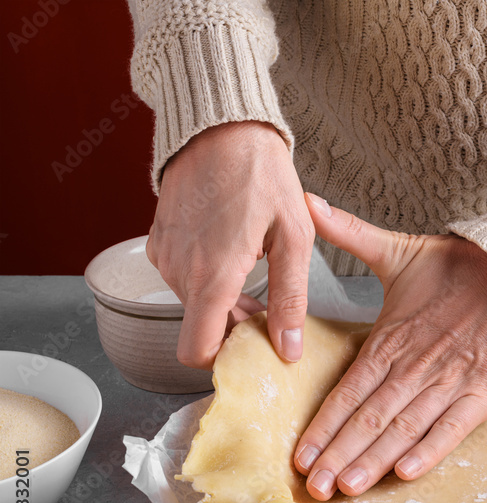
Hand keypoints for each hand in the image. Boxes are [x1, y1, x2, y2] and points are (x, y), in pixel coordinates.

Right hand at [147, 121, 313, 367]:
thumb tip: (288, 349)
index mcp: (212, 277)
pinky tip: (233, 254)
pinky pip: (181, 275)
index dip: (222, 358)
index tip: (251, 348)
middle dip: (233, 325)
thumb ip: (291, 299)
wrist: (221, 126)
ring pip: (192, 302)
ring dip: (221, 300)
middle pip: (200, 326)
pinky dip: (205, 277)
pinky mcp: (159, 238)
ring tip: (256, 274)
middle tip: (269, 307)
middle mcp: (179, 271)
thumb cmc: (262, 175)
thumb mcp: (294, 239)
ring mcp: (164, 254)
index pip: (196, 351)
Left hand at [294, 193, 486, 498]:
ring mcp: (450, 382)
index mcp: (391, 338)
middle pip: (369, 417)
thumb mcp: (399, 250)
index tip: (299, 455)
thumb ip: (349, 233)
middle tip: (312, 489)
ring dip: (374, 460)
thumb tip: (307, 201)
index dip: (322, 424)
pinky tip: (406, 474)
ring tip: (346, 488)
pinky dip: (431, 451)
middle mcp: (415, 365)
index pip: (348, 389)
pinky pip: (453, 428)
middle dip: (338, 454)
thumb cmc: (460, 267)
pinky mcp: (485, 393)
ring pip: (404, 428)